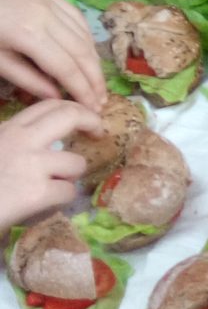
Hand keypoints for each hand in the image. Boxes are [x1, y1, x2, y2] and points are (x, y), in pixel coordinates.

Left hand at [0, 0, 104, 109]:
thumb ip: (26, 79)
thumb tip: (56, 97)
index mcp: (29, 34)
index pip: (66, 68)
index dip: (82, 90)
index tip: (93, 110)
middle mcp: (46, 15)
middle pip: (82, 52)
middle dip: (95, 79)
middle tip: (101, 101)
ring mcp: (50, 0)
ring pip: (84, 34)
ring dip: (94, 61)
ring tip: (97, 82)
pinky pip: (77, 17)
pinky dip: (86, 37)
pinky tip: (87, 53)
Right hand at [0, 99, 97, 230]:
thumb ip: (15, 142)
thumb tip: (49, 143)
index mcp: (7, 129)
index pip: (47, 105)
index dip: (72, 107)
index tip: (83, 116)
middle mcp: (20, 140)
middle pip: (69, 115)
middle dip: (91, 121)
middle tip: (98, 133)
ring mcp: (31, 165)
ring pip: (77, 162)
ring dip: (71, 175)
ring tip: (55, 184)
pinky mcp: (38, 192)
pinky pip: (69, 191)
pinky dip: (62, 199)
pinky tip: (46, 203)